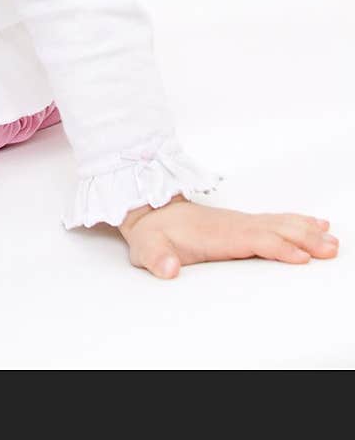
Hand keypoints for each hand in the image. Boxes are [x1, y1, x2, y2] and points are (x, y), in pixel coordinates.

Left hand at [117, 195, 339, 278]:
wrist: (150, 211)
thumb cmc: (153, 234)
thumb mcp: (148, 248)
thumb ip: (157, 259)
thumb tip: (167, 269)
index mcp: (217, 234)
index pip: (254, 240)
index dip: (277, 248)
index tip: (302, 257)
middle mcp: (234, 225)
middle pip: (275, 230)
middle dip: (303, 239)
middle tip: (331, 247)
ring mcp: (240, 223)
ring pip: (279, 224)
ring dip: (306, 231)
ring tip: (332, 238)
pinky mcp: (242, 225)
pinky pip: (275, 222)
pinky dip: (297, 222)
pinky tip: (315, 223)